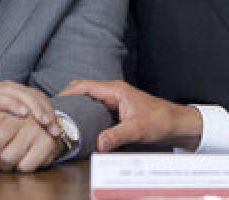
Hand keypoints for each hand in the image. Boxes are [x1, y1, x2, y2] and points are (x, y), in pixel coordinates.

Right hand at [0, 81, 58, 156]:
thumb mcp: (11, 128)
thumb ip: (28, 125)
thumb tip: (54, 133)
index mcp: (14, 92)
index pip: (37, 97)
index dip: (49, 111)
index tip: (57, 128)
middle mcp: (4, 88)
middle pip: (31, 94)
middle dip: (44, 110)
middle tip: (52, 126)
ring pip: (18, 94)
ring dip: (33, 107)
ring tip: (43, 121)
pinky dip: (12, 105)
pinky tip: (22, 113)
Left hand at [0, 112, 58, 171]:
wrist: (49, 121)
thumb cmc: (17, 124)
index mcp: (7, 105)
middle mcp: (21, 113)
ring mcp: (35, 126)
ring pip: (8, 156)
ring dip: (3, 166)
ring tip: (5, 165)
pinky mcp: (47, 141)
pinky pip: (25, 165)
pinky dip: (19, 169)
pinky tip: (21, 164)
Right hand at [62, 79, 201, 151]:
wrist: (176, 123)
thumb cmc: (161, 121)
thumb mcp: (137, 129)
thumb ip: (117, 135)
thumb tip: (99, 143)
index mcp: (115, 90)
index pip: (83, 86)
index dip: (66, 94)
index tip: (53, 105)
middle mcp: (112, 92)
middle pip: (82, 91)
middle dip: (66, 100)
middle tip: (52, 115)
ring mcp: (114, 100)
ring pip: (87, 100)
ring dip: (75, 107)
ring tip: (61, 121)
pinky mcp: (116, 110)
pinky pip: (94, 108)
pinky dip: (84, 114)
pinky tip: (78, 126)